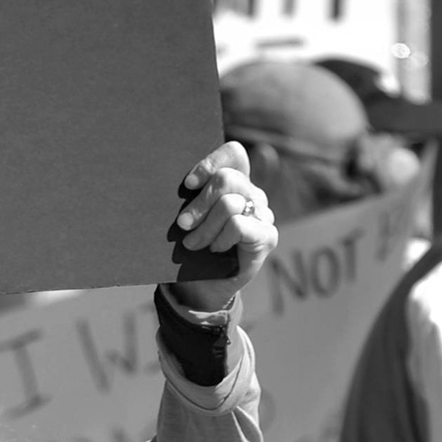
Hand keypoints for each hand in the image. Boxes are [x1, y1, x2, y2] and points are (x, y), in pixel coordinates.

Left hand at [166, 141, 275, 312]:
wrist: (202, 288)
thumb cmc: (191, 248)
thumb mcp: (187, 217)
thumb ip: (190, 197)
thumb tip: (173, 184)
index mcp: (235, 182)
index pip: (234, 154)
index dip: (211, 163)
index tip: (189, 184)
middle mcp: (253, 194)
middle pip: (227, 178)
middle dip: (199, 203)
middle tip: (183, 224)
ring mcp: (263, 214)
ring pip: (230, 204)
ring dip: (205, 227)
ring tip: (193, 244)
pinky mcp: (267, 236)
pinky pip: (238, 225)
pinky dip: (221, 239)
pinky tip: (216, 250)